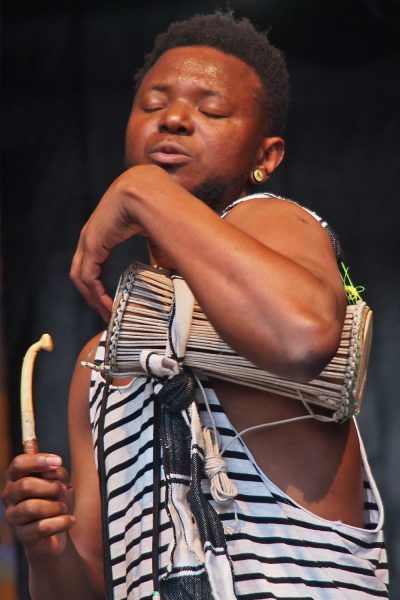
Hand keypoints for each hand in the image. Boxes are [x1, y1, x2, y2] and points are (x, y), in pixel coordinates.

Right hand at [2, 453, 74, 557]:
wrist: (57, 530)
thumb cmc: (55, 499)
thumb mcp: (60, 480)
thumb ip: (56, 471)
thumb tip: (54, 464)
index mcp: (16, 477)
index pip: (18, 464)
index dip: (37, 461)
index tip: (58, 461)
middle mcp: (9, 496)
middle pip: (25, 485)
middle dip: (51, 486)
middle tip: (63, 490)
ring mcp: (13, 517)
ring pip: (32, 508)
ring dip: (55, 505)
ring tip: (64, 507)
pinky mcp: (22, 536)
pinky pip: (42, 528)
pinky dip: (61, 522)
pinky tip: (70, 520)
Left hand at [70, 166, 153, 320]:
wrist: (150, 191)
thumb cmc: (157, 208)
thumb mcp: (156, 238)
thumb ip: (156, 257)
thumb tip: (166, 274)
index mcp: (104, 231)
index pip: (94, 263)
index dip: (101, 283)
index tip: (113, 301)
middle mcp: (91, 236)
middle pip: (83, 273)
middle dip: (94, 295)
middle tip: (107, 313)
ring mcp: (88, 239)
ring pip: (82, 278)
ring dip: (93, 299)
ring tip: (108, 315)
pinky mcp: (92, 245)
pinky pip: (89, 278)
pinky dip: (97, 295)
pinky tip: (109, 306)